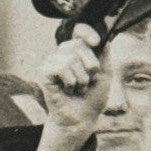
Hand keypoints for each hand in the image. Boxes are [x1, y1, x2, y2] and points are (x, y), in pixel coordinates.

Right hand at [35, 26, 107, 150]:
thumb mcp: (105, 73)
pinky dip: (70, 81)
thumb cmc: (92, 98)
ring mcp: (52, 62)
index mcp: (77, 51)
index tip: (97, 42)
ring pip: (71, 58)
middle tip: (88, 81)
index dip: (86, 32)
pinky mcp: (44, 72)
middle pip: (78, 44)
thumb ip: (104, 54)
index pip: (79, 31)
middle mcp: (63, 54)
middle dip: (90, 65)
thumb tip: (106, 35)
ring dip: (81, 78)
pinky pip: (61, 68)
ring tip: (78, 88)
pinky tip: (68, 90)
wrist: (81, 119)